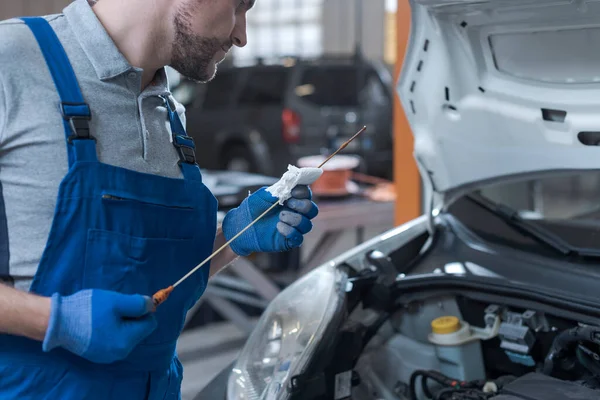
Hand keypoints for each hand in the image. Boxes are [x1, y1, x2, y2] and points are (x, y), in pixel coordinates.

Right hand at [42, 289, 156, 363]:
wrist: (56, 322)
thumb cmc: (88, 310)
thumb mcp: (117, 301)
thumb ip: (138, 304)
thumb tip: (152, 305)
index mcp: (127, 341)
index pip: (150, 323)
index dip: (143, 310)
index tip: (130, 301)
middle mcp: (120, 353)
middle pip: (138, 330)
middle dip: (131, 316)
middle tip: (114, 307)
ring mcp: (108, 355)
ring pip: (125, 334)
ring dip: (120, 322)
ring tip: (103, 314)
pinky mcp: (97, 354)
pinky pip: (113, 339)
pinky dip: (110, 329)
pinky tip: (97, 322)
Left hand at [222, 185, 318, 255]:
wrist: (241, 225)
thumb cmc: (252, 208)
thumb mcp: (263, 195)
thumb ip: (278, 189)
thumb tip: (291, 183)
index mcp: (291, 200)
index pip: (306, 194)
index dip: (304, 192)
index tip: (294, 192)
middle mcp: (295, 213)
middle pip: (312, 210)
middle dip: (304, 206)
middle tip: (289, 203)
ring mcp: (292, 227)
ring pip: (307, 225)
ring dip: (296, 219)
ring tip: (280, 217)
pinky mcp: (288, 240)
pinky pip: (298, 238)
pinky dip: (291, 232)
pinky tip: (278, 227)